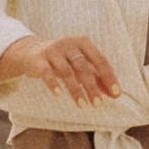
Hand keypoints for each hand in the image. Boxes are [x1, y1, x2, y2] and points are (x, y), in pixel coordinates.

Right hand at [0, 31, 120, 107]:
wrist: (32, 52)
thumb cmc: (63, 60)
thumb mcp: (81, 65)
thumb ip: (98, 78)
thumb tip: (116, 95)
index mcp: (83, 43)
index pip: (100, 60)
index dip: (109, 77)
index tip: (116, 93)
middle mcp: (69, 44)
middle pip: (83, 67)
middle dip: (92, 87)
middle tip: (98, 104)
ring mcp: (53, 51)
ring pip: (66, 72)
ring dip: (76, 90)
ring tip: (83, 106)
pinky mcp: (38, 60)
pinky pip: (46, 72)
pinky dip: (52, 83)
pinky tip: (58, 94)